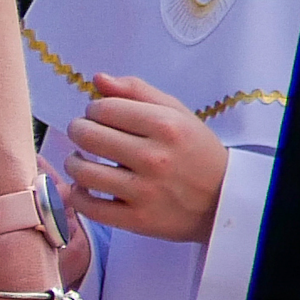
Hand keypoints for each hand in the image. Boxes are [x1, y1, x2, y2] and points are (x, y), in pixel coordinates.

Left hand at [61, 73, 230, 244]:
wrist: (225, 201)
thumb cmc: (197, 153)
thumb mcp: (178, 114)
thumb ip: (138, 92)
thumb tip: (98, 79)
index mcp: (166, 126)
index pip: (104, 108)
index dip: (94, 109)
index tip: (100, 115)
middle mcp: (154, 158)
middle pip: (87, 135)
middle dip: (79, 130)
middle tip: (87, 134)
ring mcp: (145, 191)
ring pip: (83, 171)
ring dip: (74, 162)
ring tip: (82, 159)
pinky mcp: (137, 220)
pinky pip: (89, 207)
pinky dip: (79, 195)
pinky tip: (86, 186)